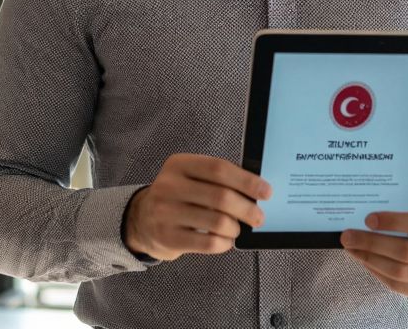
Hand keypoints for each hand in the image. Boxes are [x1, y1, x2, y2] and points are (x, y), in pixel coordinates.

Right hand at [123, 153, 271, 260]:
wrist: (141, 219)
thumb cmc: (177, 196)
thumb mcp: (189, 177)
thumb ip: (217, 179)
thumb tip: (256, 190)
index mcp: (179, 164)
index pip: (219, 168)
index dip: (246, 180)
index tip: (266, 191)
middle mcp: (169, 185)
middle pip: (221, 196)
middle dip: (247, 209)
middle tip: (259, 217)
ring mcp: (165, 212)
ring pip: (217, 222)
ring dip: (236, 228)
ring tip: (237, 229)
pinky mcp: (167, 237)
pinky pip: (208, 243)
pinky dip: (224, 243)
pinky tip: (225, 240)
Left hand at [340, 210, 407, 298]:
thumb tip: (371, 214)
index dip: (394, 222)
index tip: (368, 219)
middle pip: (407, 252)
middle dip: (372, 243)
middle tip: (348, 236)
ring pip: (399, 271)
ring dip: (370, 259)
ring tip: (352, 248)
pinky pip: (398, 285)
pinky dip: (377, 271)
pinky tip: (365, 259)